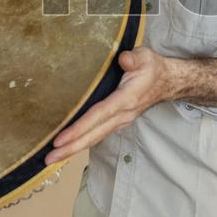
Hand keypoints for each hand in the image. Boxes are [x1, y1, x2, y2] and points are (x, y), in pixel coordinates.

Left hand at [45, 47, 170, 164]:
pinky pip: (97, 135)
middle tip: (48, 159)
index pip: (99, 116)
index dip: (79, 128)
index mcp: (127, 99)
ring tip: (52, 158)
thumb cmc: (153, 68)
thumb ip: (133, 58)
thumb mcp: (145, 57)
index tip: (60, 139)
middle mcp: (122, 115)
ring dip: (74, 149)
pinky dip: (82, 142)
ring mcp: (120, 121)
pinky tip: (68, 147)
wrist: (167, 82)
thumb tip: (123, 59)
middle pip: (93, 135)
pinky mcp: (117, 122)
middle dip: (70, 148)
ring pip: (95, 138)